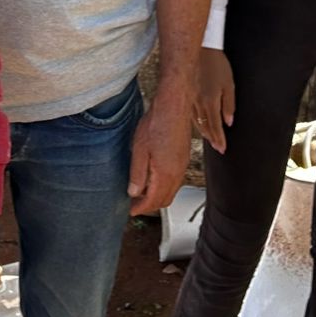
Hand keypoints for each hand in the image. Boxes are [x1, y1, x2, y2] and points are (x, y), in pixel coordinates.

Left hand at [127, 89, 192, 215]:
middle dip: (150, 205)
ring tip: (142, 192)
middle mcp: (177, 173)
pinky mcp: (184, 158)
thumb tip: (134, 193)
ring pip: (171, 191)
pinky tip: (154, 178)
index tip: (131, 211)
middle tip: (135, 203)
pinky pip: (176, 181)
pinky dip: (164, 187)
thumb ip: (137, 174)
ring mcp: (182, 166)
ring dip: (157, 196)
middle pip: (164, 200)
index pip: (153, 201)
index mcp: (165, 174)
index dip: (141, 208)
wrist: (175, 106)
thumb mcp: (139, 150)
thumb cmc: (156, 123)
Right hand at [193, 49, 235, 153]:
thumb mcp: (229, 83)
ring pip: (196, 122)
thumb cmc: (217, 64)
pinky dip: (196, 123)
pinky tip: (198, 125)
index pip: (215, 126)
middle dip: (212, 138)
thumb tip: (229, 122)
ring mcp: (190, 99)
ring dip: (204, 132)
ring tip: (210, 140)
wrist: (200, 49)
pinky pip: (190, 114)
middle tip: (218, 147)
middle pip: (205, 127)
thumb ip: (229, 104)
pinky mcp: (186, 94)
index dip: (219, 139)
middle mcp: (198, 103)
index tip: (223, 148)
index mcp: (210, 101)